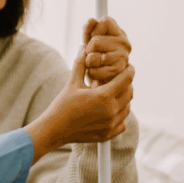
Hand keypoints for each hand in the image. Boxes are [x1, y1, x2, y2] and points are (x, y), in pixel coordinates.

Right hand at [25, 46, 133, 162]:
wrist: (54, 129)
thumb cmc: (62, 105)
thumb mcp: (72, 83)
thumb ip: (81, 64)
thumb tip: (83, 47)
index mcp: (103, 96)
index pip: (126, 79)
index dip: (129, 70)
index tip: (128, 66)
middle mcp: (110, 111)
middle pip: (130, 93)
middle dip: (126, 84)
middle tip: (118, 79)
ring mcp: (110, 125)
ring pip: (127, 108)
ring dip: (123, 99)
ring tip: (111, 94)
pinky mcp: (107, 134)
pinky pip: (122, 122)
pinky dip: (119, 115)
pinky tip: (109, 110)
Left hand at [82, 16, 130, 87]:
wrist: (103, 84)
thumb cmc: (94, 61)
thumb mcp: (88, 42)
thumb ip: (88, 30)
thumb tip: (91, 20)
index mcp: (119, 33)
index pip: (105, 21)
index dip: (93, 30)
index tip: (91, 39)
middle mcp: (125, 43)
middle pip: (95, 40)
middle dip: (88, 50)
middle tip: (94, 56)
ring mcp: (124, 56)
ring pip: (92, 56)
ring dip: (88, 63)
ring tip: (96, 65)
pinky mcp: (119, 71)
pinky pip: (94, 70)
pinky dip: (91, 73)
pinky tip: (98, 74)